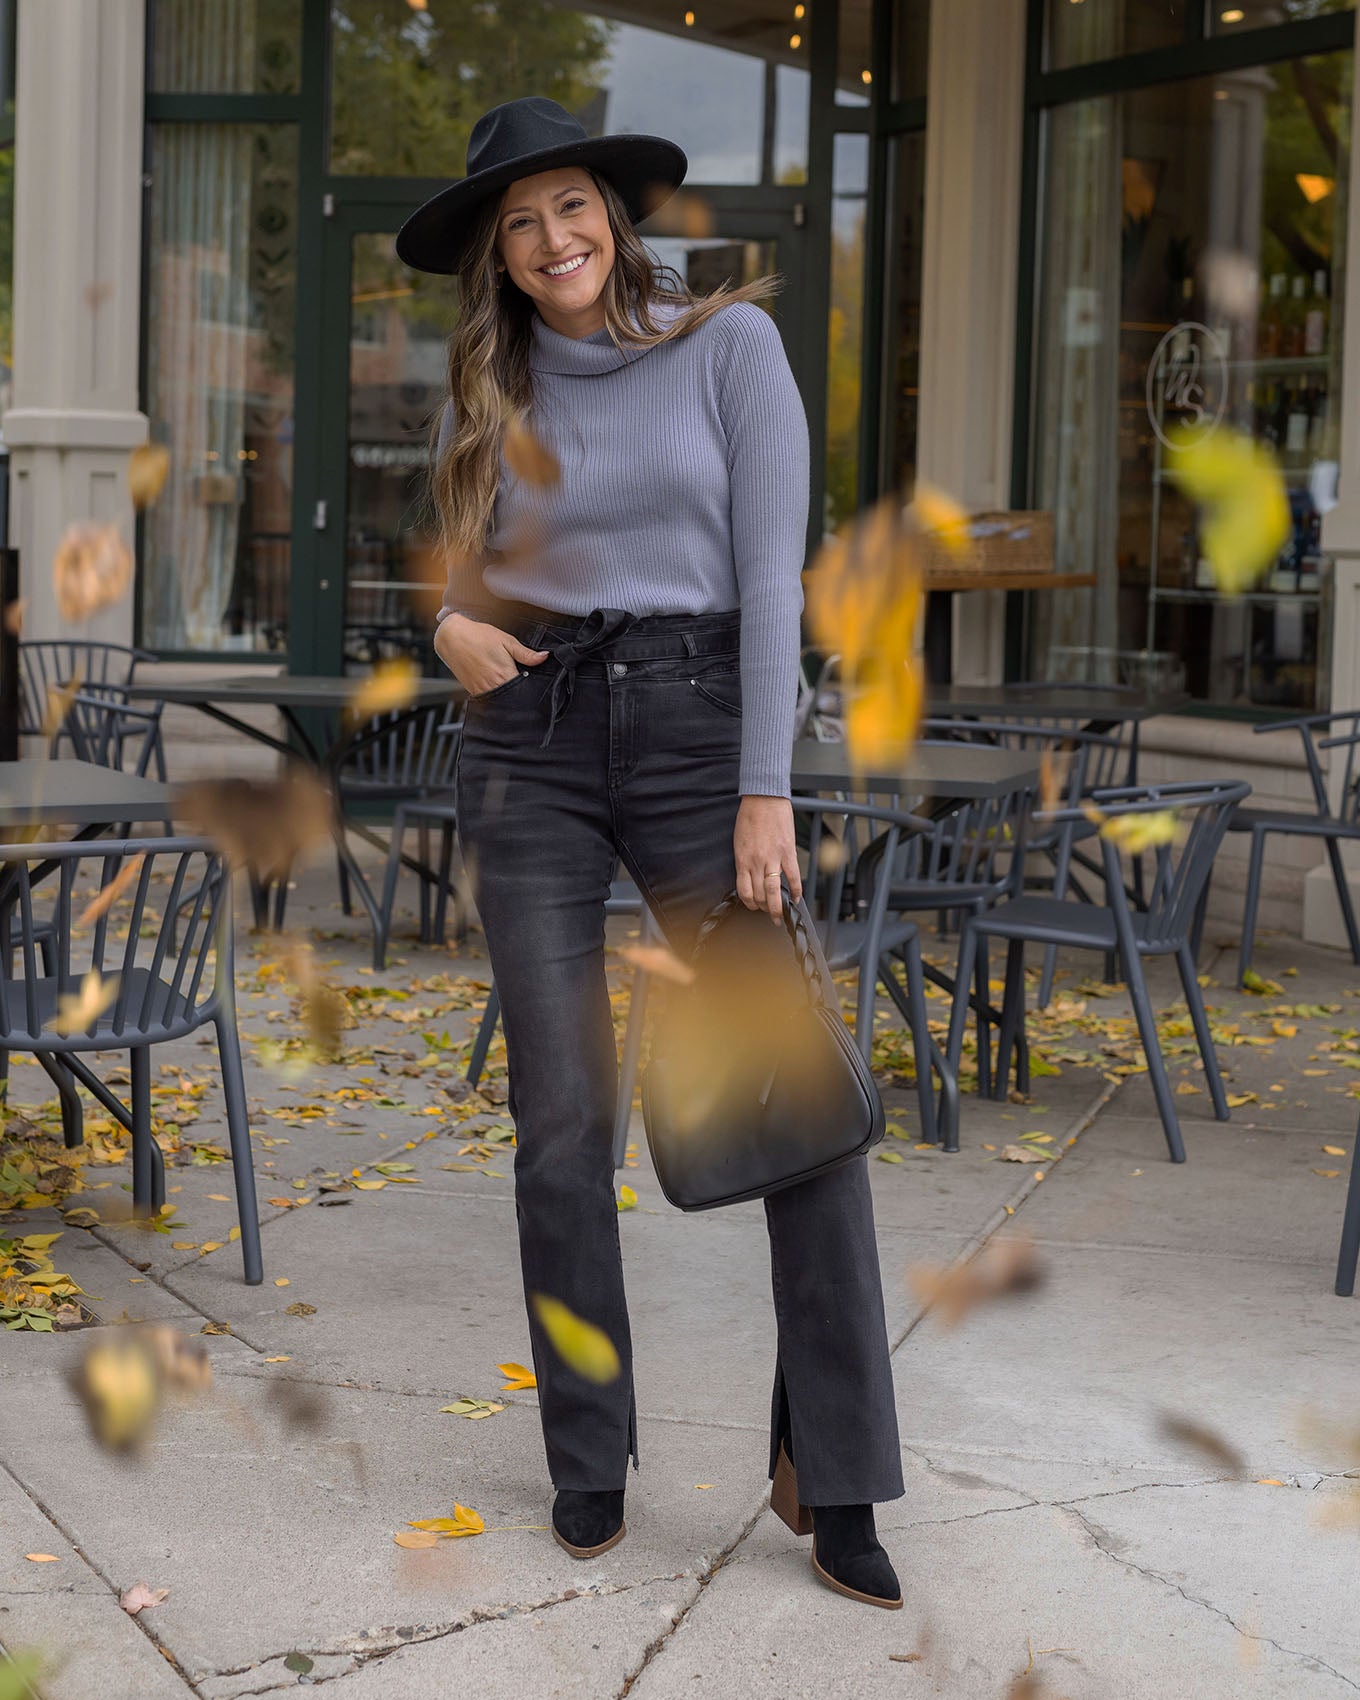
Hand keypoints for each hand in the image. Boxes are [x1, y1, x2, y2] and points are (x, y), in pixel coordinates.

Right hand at [435, 612, 548, 695]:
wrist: (452, 636)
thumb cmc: (478, 636)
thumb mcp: (507, 641)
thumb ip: (526, 653)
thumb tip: (544, 657)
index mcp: (505, 675)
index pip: (524, 692)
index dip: (530, 690)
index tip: (532, 684)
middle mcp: (493, 687)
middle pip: (513, 699)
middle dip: (518, 693)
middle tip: (518, 679)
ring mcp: (481, 691)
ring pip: (500, 700)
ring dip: (506, 694)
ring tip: (505, 679)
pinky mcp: (472, 691)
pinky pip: (487, 698)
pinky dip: (494, 693)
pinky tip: (494, 681)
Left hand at [734, 795, 802, 922]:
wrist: (764, 798)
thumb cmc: (751, 816)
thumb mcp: (740, 842)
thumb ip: (745, 860)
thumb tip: (750, 877)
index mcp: (743, 859)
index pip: (744, 891)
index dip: (749, 903)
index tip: (754, 907)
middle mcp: (756, 862)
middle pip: (759, 895)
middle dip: (763, 908)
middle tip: (768, 913)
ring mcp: (773, 858)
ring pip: (774, 892)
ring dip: (777, 907)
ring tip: (780, 912)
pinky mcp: (788, 853)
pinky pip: (794, 877)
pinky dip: (797, 891)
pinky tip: (797, 898)